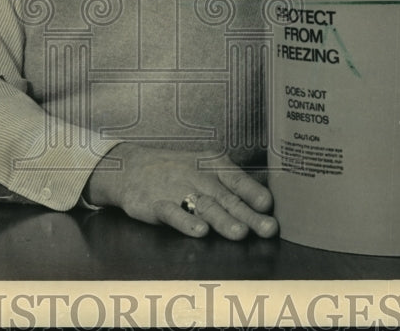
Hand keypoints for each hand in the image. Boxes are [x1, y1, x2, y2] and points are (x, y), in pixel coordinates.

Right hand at [84, 143, 277, 239]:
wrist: (130, 167)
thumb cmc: (175, 171)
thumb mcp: (203, 169)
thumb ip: (230, 188)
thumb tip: (264, 208)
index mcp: (212, 166)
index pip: (237, 179)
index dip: (253, 192)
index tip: (268, 205)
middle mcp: (198, 177)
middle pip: (226, 197)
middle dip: (248, 214)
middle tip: (267, 229)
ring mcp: (177, 190)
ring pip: (204, 206)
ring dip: (223, 220)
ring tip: (240, 233)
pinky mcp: (157, 204)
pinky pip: (173, 213)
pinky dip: (186, 223)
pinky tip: (199, 232)